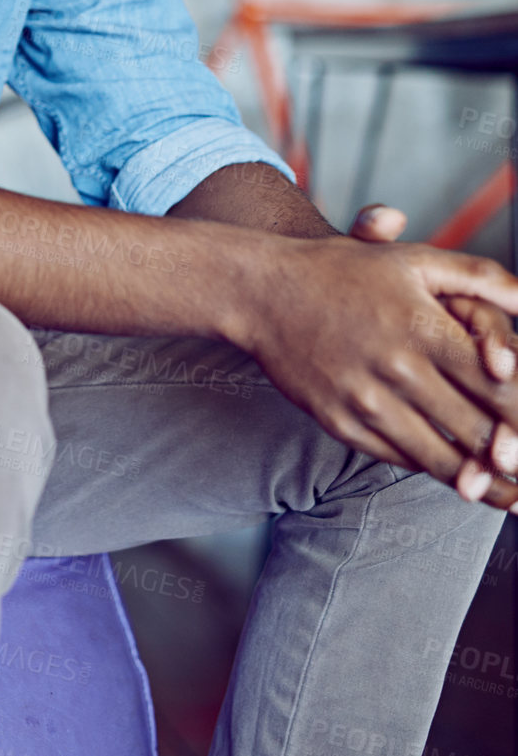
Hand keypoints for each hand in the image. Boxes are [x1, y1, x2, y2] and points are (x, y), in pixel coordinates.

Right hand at [351, 203, 517, 493]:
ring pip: (440, 458)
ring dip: (481, 482)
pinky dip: (430, 467)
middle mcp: (396, 368)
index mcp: (422, 326)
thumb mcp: (414, 260)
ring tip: (508, 496)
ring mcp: (365, 401)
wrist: (262, 291)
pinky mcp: (339, 423)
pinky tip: (453, 473)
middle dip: (512, 456)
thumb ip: (481, 278)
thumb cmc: (344, 270)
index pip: (495, 384)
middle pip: (475, 429)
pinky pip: (398, 458)